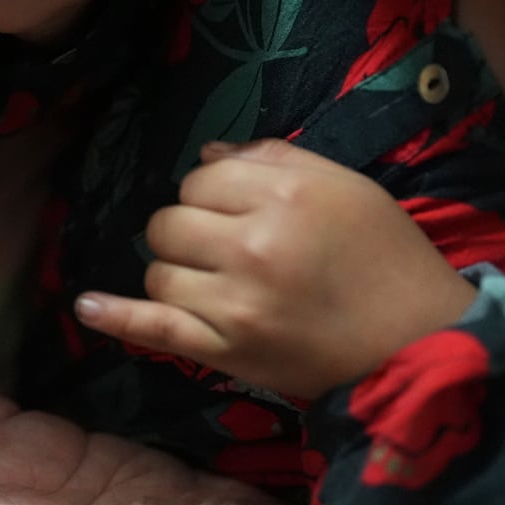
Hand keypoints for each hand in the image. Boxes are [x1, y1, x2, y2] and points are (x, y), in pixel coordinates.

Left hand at [77, 139, 477, 398]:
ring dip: (177, 272)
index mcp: (284, 195)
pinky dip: (116, 316)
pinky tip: (86, 305)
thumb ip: (273, 158)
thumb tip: (206, 152)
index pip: (201, 176)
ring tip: (217, 284)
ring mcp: (233, 302)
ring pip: (159, 270)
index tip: (240, 212)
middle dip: (188, 230)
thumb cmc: (386, 258)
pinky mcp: (224, 351)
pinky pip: (154, 329)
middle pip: (169, 221)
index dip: (213, 193)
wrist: (418, 343)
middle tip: (227, 249)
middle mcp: (252, 244)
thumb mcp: (345, 187)